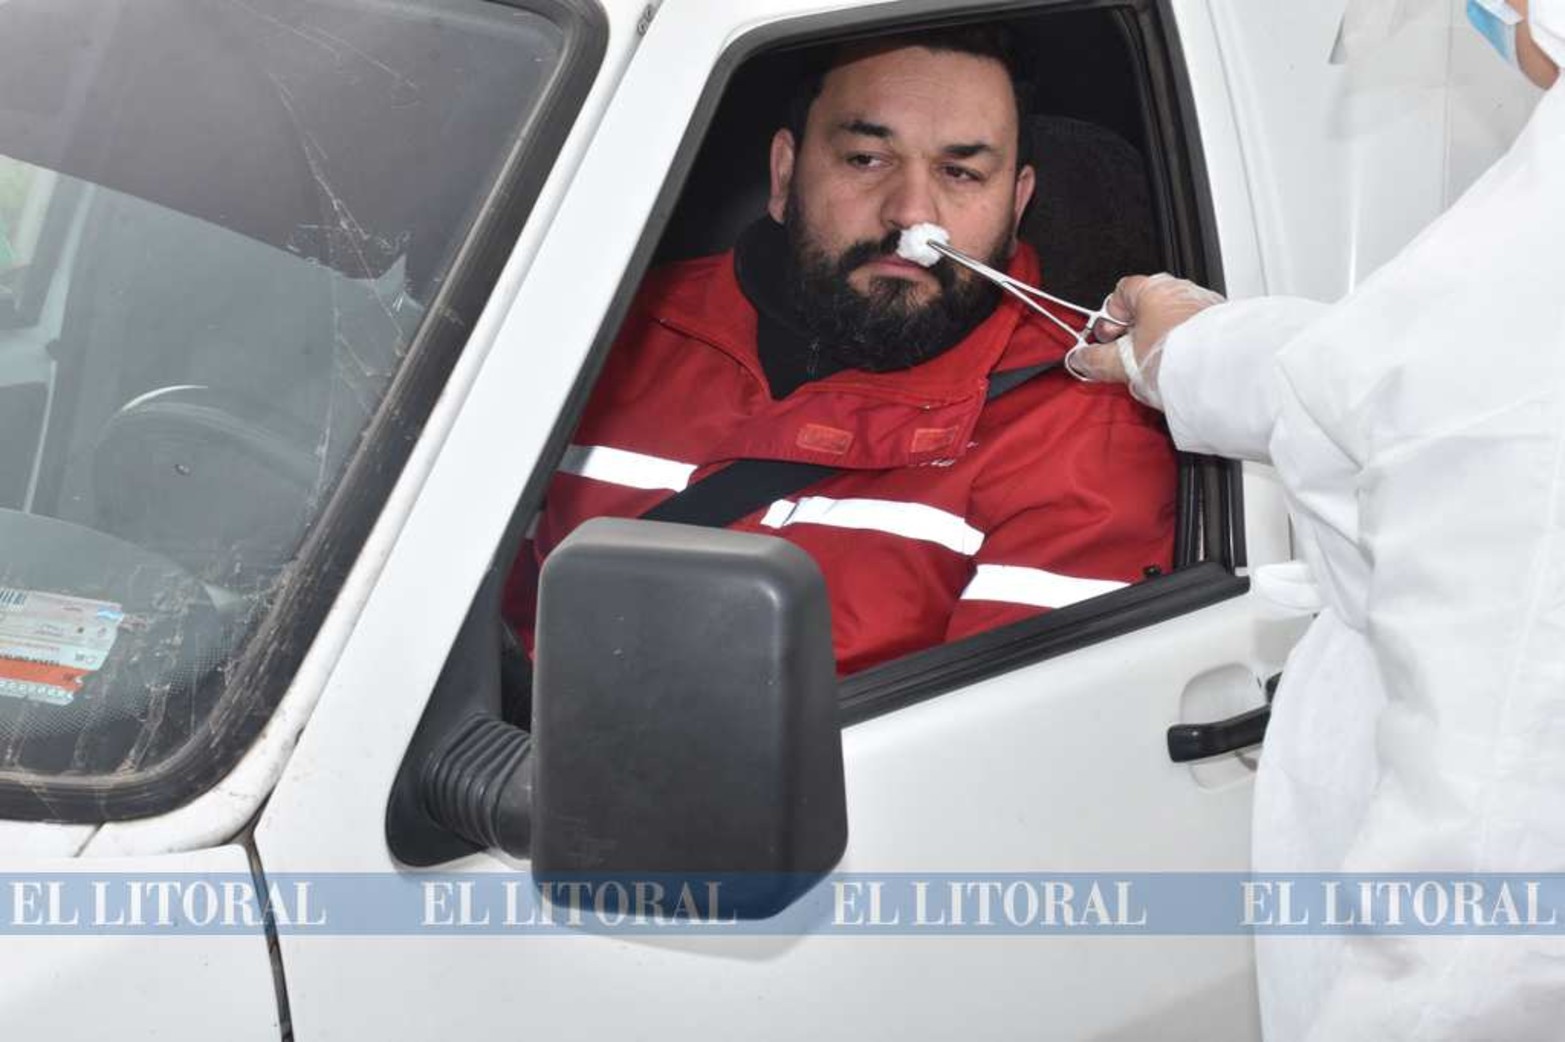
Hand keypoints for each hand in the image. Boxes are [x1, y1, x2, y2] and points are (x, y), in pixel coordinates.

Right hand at [1066, 273, 1224, 408]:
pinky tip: (1179, 367)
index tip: (1107, 340)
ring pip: (1171, 319)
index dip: (1109, 317)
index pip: (1119, 293)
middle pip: (1146, 307)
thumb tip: (1082, 359)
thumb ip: (1097, 359)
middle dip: (1134, 332)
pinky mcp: (1220, 322)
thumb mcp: (1124, 363)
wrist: (1222, 372)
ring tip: (1157, 367)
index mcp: (1150, 289)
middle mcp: (1178, 289)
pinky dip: (1183, 345)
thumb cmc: (1176, 358)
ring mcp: (1202, 303)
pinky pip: (1192, 330)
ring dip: (1160, 339)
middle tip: (1129, 358)